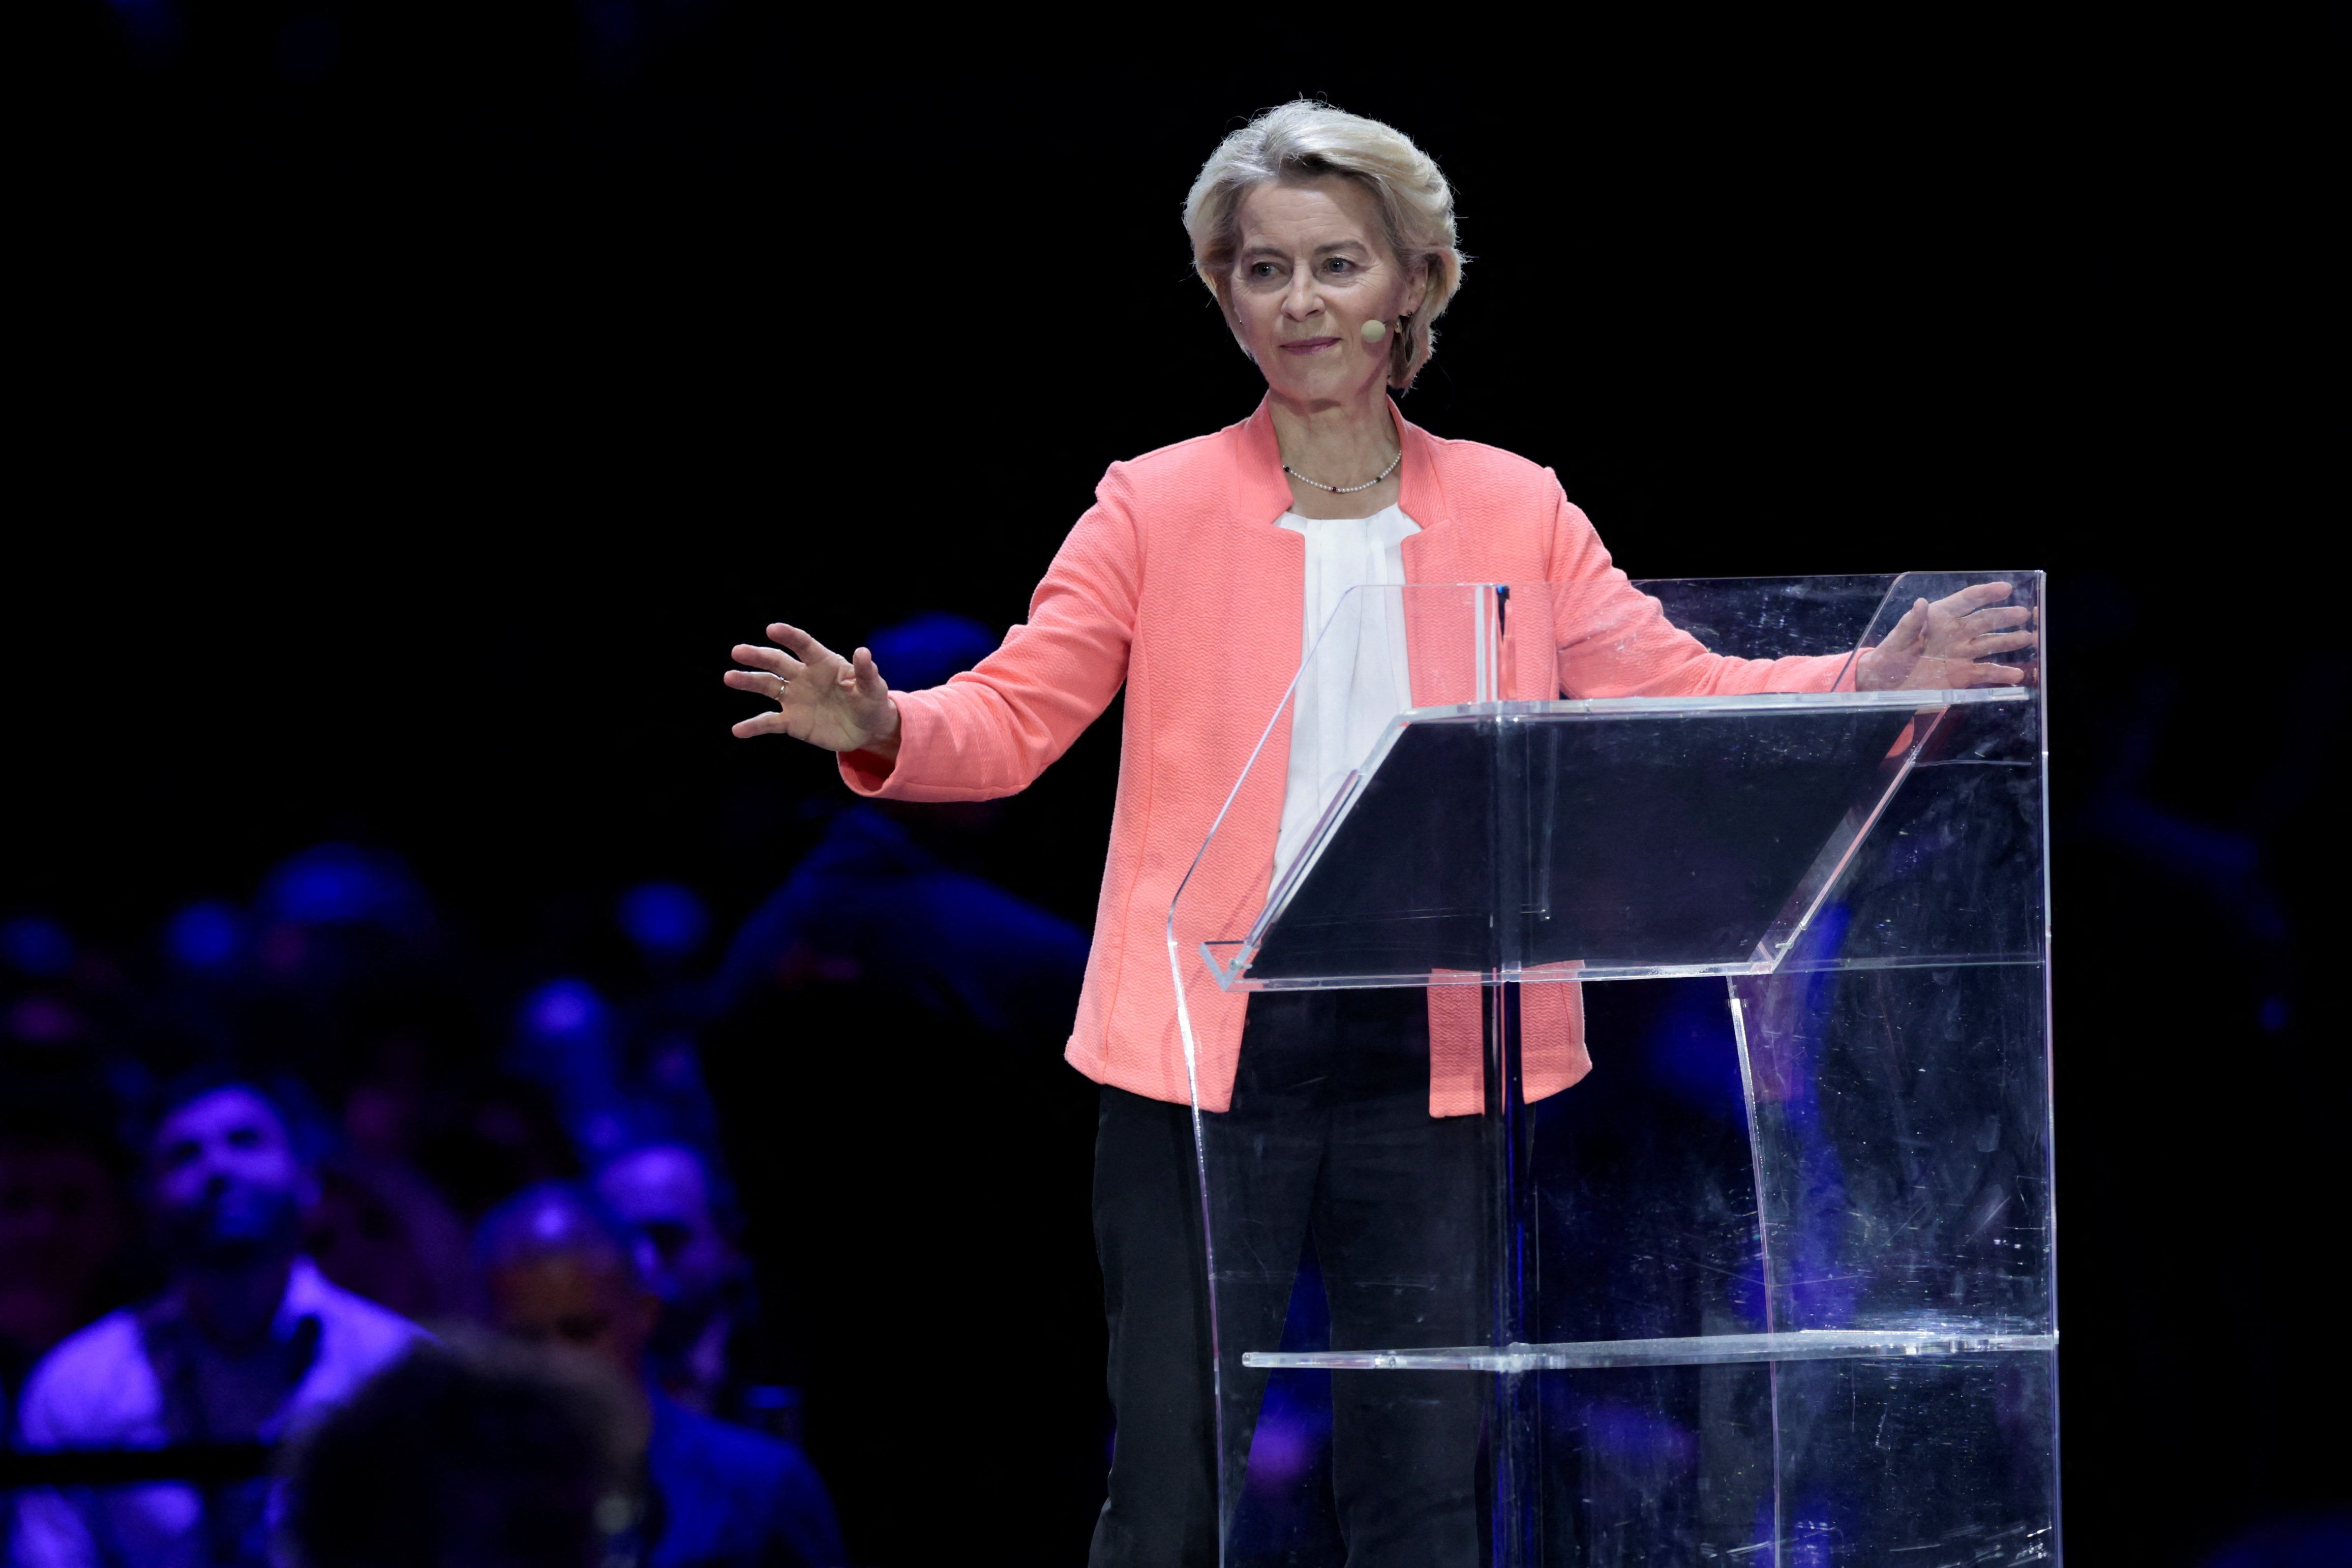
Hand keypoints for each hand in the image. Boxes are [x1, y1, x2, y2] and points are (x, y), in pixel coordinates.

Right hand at [725, 622, 901, 756]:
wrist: (867, 730)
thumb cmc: (871, 701)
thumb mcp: (873, 688)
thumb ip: (865, 672)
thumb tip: (863, 651)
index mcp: (823, 662)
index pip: (803, 645)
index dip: (789, 636)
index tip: (772, 629)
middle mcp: (803, 676)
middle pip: (777, 662)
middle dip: (758, 656)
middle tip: (738, 651)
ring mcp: (794, 698)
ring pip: (767, 686)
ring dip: (748, 681)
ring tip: (730, 677)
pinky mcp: (791, 722)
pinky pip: (769, 723)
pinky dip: (754, 726)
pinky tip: (737, 730)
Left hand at [1854, 582, 2036, 690]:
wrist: (1883, 687)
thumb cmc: (1887, 659)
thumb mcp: (1895, 642)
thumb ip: (1909, 624)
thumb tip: (1920, 603)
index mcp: (1939, 619)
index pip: (1966, 601)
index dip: (1985, 593)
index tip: (2006, 589)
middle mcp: (1955, 634)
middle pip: (1984, 621)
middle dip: (2004, 617)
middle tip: (2024, 613)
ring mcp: (1961, 655)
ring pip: (1991, 644)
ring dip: (2010, 641)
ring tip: (2029, 638)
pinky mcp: (1963, 676)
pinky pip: (1986, 672)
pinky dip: (2001, 674)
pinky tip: (2017, 675)